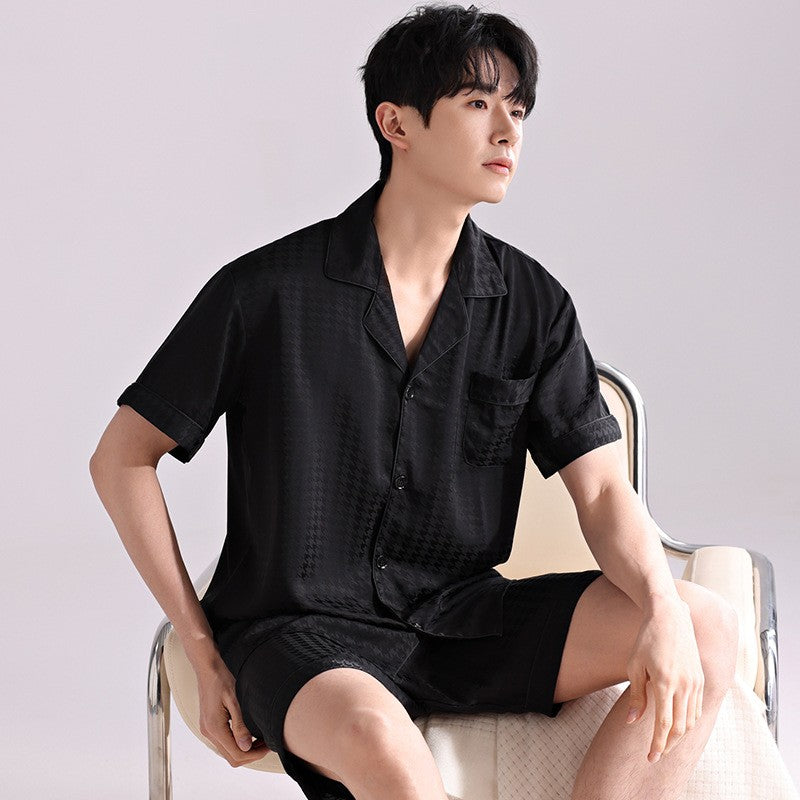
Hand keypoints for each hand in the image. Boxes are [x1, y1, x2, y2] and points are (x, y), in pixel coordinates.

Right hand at [194, 657, 271, 766]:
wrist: (207, 669)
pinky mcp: (209, 726)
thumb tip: (246, 747)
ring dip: (244, 750)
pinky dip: (237, 744)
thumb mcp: (234, 700)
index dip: (254, 755)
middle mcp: (208, 732)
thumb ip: (240, 725)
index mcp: (215, 727)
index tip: (269, 747)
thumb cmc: (222, 680)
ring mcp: (207, 730)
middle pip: (231, 757)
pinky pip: (224, 743)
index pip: (236, 754)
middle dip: (251, 755)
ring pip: (227, 752)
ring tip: (261, 740)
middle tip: (267, 744)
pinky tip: (249, 735)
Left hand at [625, 596, 704, 763]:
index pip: (663, 724)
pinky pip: (697, 707)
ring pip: (691, 720)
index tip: (650, 758)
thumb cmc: (646, 639)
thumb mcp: (634, 665)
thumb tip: (632, 722)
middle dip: (668, 744)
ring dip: (679, 734)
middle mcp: (684, 685)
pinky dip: (689, 720)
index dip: (657, 744)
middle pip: (680, 727)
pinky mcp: (701, 678)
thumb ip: (636, 696)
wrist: (669, 616)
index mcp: (665, 683)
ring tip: (665, 741)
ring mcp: (696, 682)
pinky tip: (678, 723)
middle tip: (656, 754)